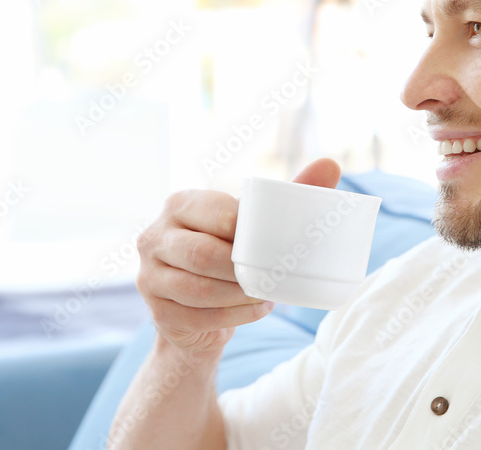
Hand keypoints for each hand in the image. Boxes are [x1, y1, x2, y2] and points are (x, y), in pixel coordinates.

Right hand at [135, 158, 341, 356]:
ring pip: (199, 289)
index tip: (272, 243)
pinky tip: (255, 310)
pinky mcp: (157, 312)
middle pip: (202, 255)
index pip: (214, 212)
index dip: (246, 230)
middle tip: (274, 276)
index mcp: (179, 204)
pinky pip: (199, 316)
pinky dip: (235, 316)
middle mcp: (154, 236)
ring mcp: (149, 276)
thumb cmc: (231, 250)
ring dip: (241, 296)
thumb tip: (331, 165)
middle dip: (242, 270)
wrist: (198, 305)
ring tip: (267, 294)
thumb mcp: (255, 222)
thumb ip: (291, 193)